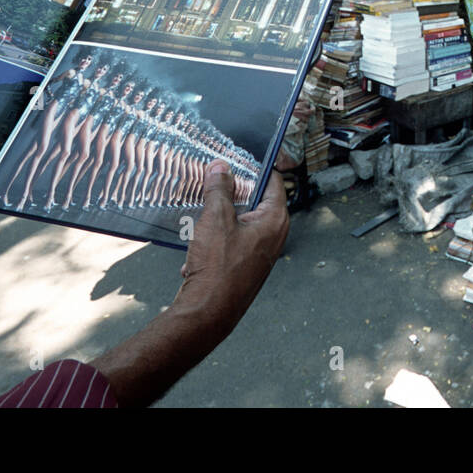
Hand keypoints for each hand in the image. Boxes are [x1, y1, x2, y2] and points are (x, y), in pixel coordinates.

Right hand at [174, 160, 288, 336]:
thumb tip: (221, 168)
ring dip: (217, 221)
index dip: (255, 167)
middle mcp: (273, 237)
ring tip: (201, 221)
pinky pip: (229, 244)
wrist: (207, 313)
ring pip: (238, 223)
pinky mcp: (244, 267)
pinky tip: (197, 252)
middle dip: (231, 194)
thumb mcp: (216, 219)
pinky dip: (212, 243)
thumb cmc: (218, 270)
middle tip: (214, 183)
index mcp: (275, 221)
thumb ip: (220, 189)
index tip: (239, 158)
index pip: (272, 182)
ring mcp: (260, 253)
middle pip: (255, 201)